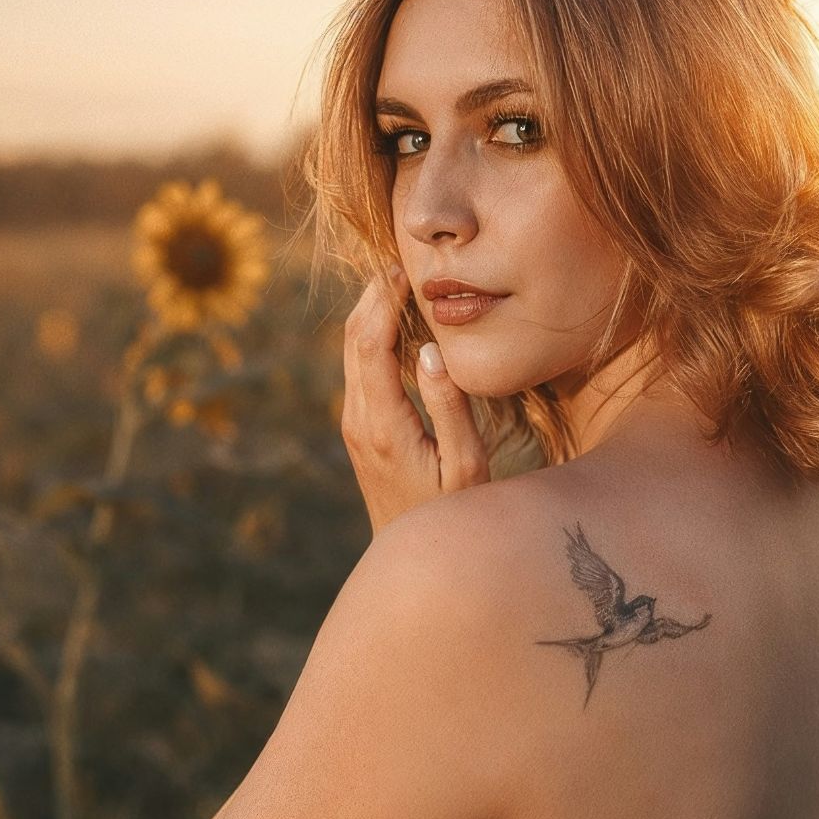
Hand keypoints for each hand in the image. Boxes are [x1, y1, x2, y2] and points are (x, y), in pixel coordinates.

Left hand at [341, 262, 490, 535]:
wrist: (418, 561)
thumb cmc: (455, 514)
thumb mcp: (466, 466)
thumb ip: (449, 406)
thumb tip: (428, 351)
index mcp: (382, 422)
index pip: (371, 340)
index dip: (385, 296)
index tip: (409, 266)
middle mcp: (357, 419)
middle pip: (353, 336)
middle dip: (375, 293)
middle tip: (406, 257)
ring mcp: (353, 424)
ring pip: (352, 349)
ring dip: (374, 311)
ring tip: (407, 278)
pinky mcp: (359, 428)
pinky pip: (361, 366)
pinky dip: (377, 334)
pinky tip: (405, 321)